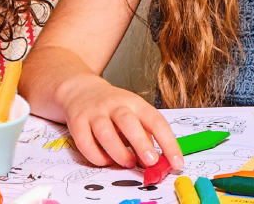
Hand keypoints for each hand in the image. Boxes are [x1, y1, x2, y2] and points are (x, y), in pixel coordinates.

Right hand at [55, 74, 183, 169]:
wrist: (80, 90)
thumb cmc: (113, 108)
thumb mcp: (134, 114)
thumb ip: (145, 136)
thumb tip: (156, 162)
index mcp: (135, 103)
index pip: (156, 121)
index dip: (169, 143)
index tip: (177, 162)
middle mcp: (114, 105)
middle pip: (128, 122)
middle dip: (141, 143)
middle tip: (151, 161)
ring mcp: (94, 113)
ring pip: (105, 133)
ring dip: (118, 152)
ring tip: (128, 163)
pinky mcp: (77, 123)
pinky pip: (85, 143)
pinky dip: (96, 156)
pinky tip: (105, 160)